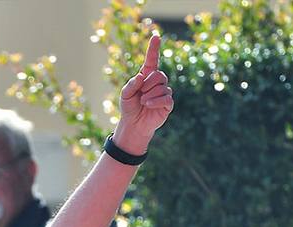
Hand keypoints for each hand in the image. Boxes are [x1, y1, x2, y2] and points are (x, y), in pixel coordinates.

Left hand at [115, 33, 173, 153]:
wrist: (133, 124)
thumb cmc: (129, 107)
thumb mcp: (125, 95)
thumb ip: (131, 84)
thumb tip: (141, 76)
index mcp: (146, 76)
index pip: (152, 60)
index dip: (153, 49)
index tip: (156, 37)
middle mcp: (157, 82)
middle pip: (159, 74)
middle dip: (148, 84)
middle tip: (140, 93)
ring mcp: (164, 92)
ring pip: (162, 86)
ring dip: (149, 95)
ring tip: (143, 102)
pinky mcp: (168, 104)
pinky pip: (166, 98)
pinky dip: (156, 101)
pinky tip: (148, 105)